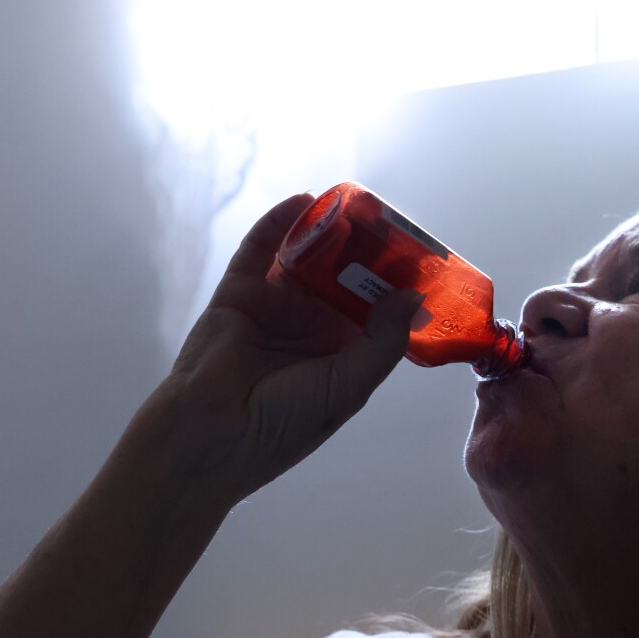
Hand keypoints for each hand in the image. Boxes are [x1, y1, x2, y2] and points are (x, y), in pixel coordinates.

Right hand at [143, 194, 421, 504]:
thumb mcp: (348, 386)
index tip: (427, 261)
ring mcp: (275, 308)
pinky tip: (306, 200)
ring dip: (329, 233)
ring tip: (358, 205)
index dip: (398, 287)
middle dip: (368, 254)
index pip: (377, 311)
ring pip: (308, 260)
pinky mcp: (240, 293)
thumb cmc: (284, 424)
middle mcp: (310, 328)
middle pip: (345, 279)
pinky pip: (261, 250)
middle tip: (394, 223)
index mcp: (341, 355)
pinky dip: (281, 223)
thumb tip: (414, 297)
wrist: (211, 436)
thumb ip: (383, 342)